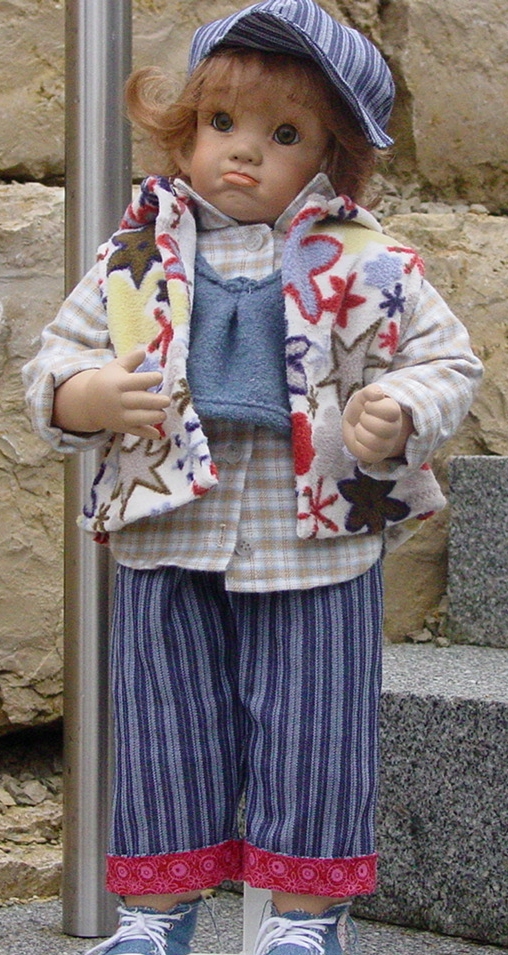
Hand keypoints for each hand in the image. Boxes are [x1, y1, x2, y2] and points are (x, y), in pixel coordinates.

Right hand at [53, 349, 169, 438]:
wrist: (87, 403)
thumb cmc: (107, 381)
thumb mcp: (115, 367)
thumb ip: (130, 360)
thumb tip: (144, 351)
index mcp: (119, 384)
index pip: (136, 382)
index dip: (150, 379)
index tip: (159, 377)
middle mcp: (120, 400)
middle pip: (140, 402)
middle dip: (156, 401)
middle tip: (167, 400)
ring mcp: (120, 415)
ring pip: (139, 419)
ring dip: (153, 417)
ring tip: (162, 414)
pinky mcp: (122, 427)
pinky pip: (135, 432)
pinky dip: (146, 434)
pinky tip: (157, 435)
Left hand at [342, 384, 412, 463]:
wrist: (355, 423)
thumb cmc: (363, 408)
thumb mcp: (364, 396)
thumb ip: (370, 391)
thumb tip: (377, 394)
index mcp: (393, 412)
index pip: (391, 411)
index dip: (374, 406)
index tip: (367, 405)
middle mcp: (394, 430)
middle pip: (384, 428)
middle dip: (366, 419)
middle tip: (362, 417)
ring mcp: (386, 444)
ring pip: (375, 442)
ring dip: (361, 432)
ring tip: (360, 427)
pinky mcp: (375, 456)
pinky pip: (368, 455)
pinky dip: (358, 444)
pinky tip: (358, 438)